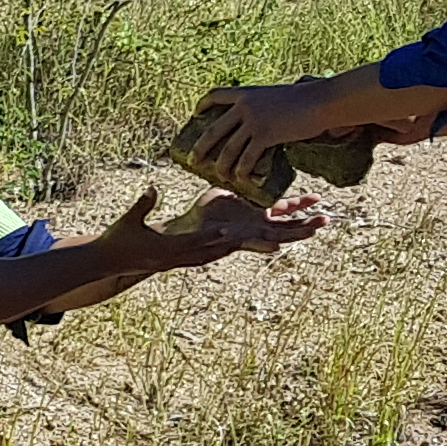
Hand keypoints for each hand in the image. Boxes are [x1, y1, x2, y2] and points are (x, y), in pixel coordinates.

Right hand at [92, 186, 326, 276]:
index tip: (275, 243)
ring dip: (293, 226)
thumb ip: (142, 206)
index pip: (225, 244)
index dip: (251, 242)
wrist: (124, 256)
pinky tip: (298, 208)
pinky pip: (254, 225)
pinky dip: (277, 217)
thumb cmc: (124, 241)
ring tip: (322, 218)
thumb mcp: (129, 224)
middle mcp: (215, 246)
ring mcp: (220, 239)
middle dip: (289, 235)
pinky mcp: (220, 232)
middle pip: (260, 241)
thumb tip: (150, 188)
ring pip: (265, 233)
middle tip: (316, 229)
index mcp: (196, 246)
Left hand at [194, 77, 343, 179]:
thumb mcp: (277, 95)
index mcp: (246, 93)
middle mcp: (245, 106)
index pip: (216, 95)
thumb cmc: (306, 97)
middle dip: (200, 147)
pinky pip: (247, 158)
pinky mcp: (265, 136)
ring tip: (219, 176)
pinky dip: (241, 171)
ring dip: (221, 166)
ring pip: (228, 149)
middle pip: (213, 130)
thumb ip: (263, 105)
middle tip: (193, 160)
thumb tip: (260, 117)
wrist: (321, 100)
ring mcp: (254, 121)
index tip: (196, 114)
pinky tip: (240, 179)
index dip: (203, 104)